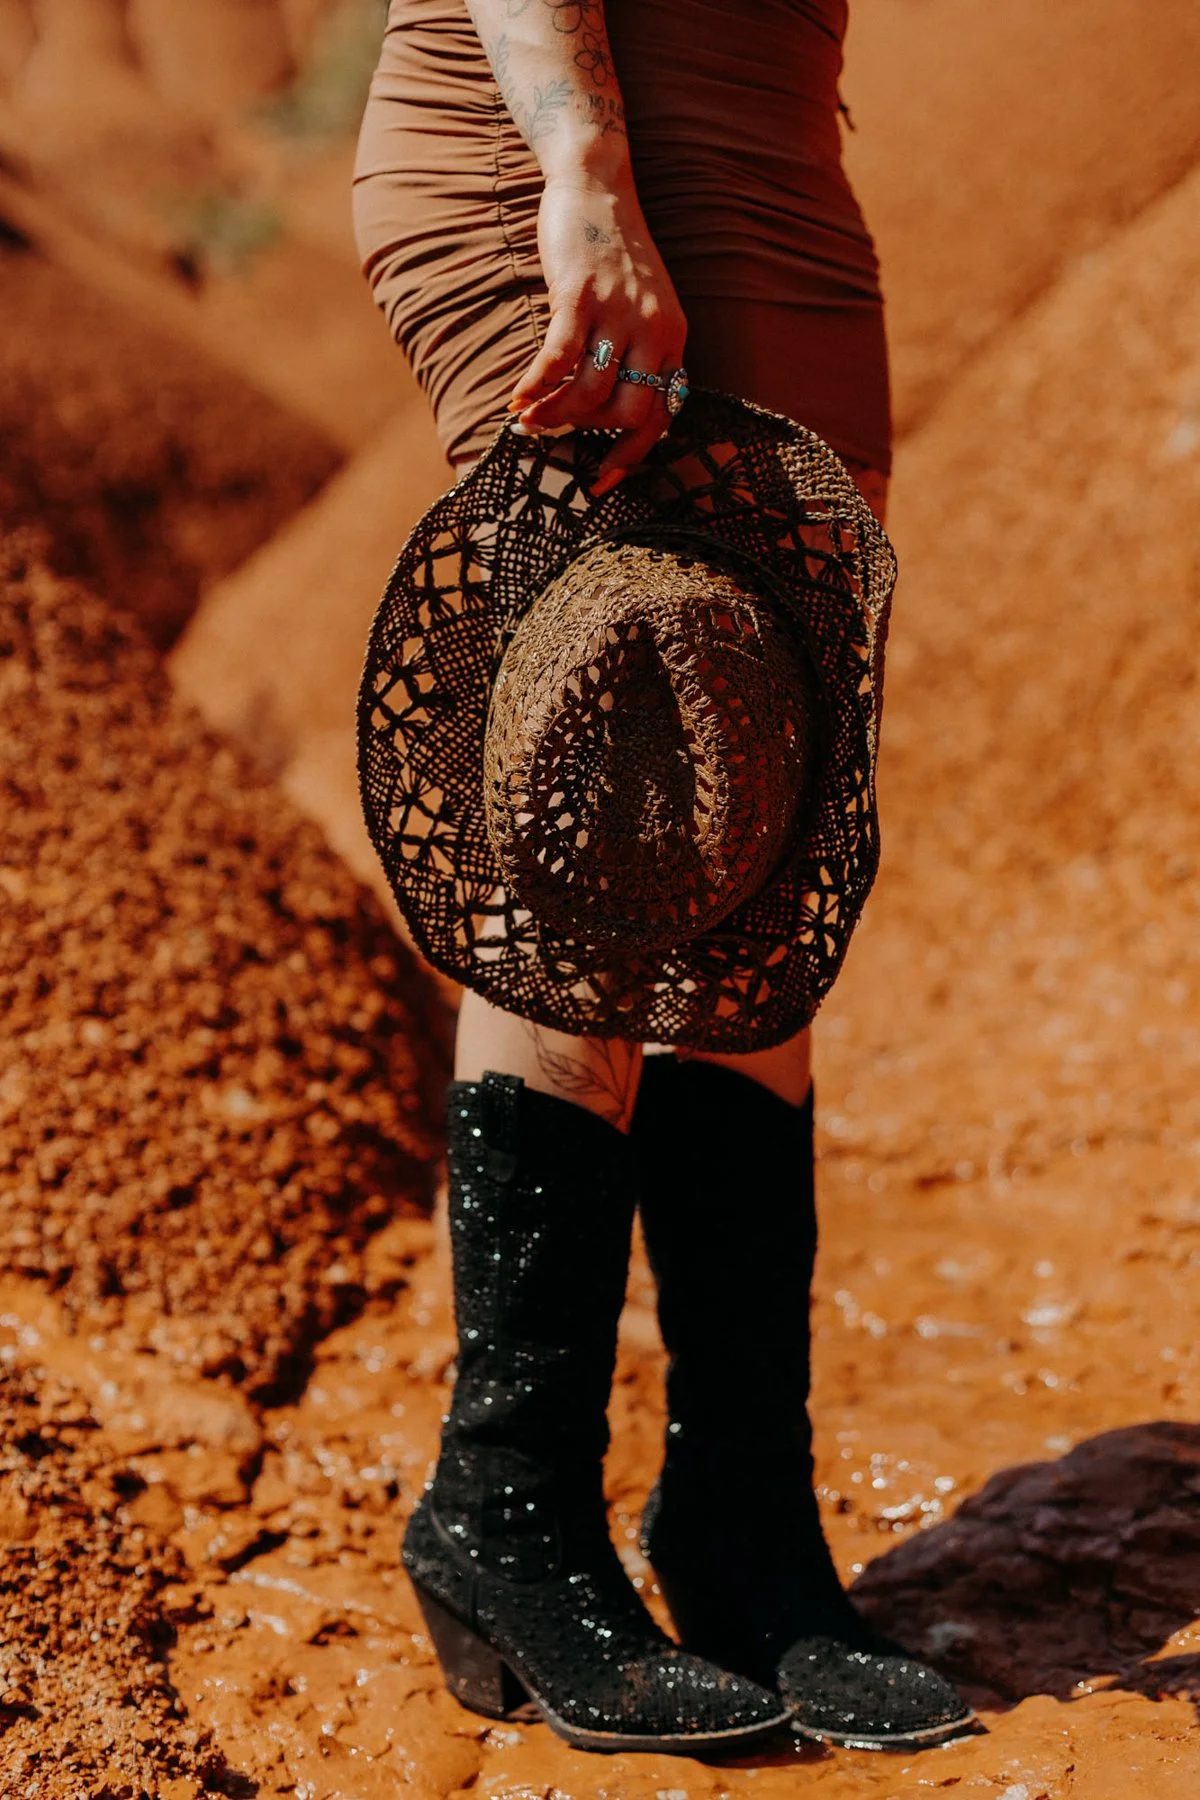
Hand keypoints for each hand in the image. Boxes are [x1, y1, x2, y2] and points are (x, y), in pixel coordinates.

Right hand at [510, 172, 686, 494]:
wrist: (597, 185)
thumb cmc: (614, 252)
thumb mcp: (643, 305)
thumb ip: (638, 352)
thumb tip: (610, 409)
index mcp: (673, 338)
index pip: (661, 415)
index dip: (631, 456)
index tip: (602, 481)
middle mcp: (653, 330)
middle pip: (627, 413)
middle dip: (588, 435)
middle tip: (557, 434)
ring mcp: (618, 313)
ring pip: (590, 393)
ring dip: (554, 416)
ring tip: (529, 420)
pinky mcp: (580, 296)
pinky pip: (557, 361)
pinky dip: (535, 388)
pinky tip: (517, 400)